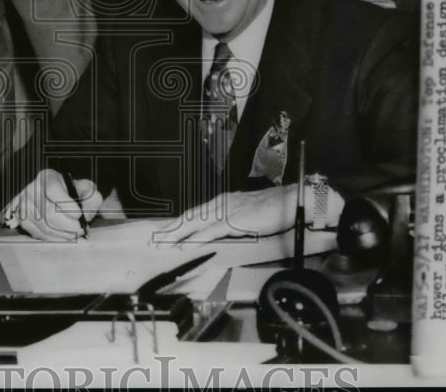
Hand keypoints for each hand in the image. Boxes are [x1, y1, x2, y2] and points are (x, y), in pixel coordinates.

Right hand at [0, 169, 101, 240]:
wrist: (50, 197)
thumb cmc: (69, 193)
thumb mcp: (82, 187)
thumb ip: (91, 196)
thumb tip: (86, 215)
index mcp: (47, 178)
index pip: (53, 190)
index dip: (67, 205)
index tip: (79, 215)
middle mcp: (32, 190)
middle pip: (48, 212)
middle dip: (68, 225)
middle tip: (80, 229)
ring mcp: (25, 206)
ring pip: (44, 226)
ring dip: (62, 234)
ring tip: (74, 234)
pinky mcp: (23, 220)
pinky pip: (39, 234)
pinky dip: (54, 238)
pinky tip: (64, 236)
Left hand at [154, 186, 297, 244]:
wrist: (288, 200)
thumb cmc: (271, 207)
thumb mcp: (246, 212)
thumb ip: (232, 219)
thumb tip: (222, 230)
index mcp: (222, 201)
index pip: (195, 213)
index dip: (179, 223)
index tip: (167, 231)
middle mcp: (221, 204)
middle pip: (190, 216)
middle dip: (172, 228)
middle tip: (157, 238)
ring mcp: (227, 211)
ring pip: (196, 223)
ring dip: (179, 234)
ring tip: (165, 243)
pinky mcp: (235, 220)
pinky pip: (212, 231)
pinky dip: (197, 238)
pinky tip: (188, 245)